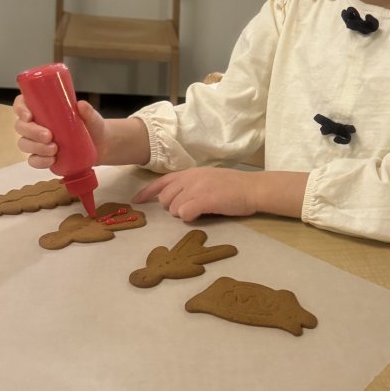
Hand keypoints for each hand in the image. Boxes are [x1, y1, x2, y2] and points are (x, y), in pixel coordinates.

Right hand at [13, 94, 106, 168]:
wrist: (101, 145)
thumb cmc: (92, 126)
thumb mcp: (92, 117)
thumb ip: (88, 111)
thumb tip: (81, 105)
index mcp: (42, 108)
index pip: (22, 104)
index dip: (20, 109)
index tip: (29, 116)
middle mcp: (36, 124)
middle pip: (20, 126)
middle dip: (31, 132)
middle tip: (48, 136)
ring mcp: (38, 141)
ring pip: (24, 143)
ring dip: (36, 147)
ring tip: (54, 149)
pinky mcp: (43, 156)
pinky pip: (33, 160)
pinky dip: (40, 161)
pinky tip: (51, 160)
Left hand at [132, 167, 258, 221]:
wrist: (253, 188)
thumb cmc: (234, 186)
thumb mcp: (208, 179)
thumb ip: (191, 184)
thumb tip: (176, 197)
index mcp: (190, 172)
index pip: (161, 181)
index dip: (147, 192)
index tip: (136, 201)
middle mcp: (190, 178)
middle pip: (165, 198)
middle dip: (173, 207)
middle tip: (190, 209)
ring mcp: (196, 188)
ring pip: (174, 208)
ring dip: (183, 213)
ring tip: (201, 211)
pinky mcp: (204, 200)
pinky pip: (184, 213)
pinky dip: (190, 217)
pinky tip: (202, 214)